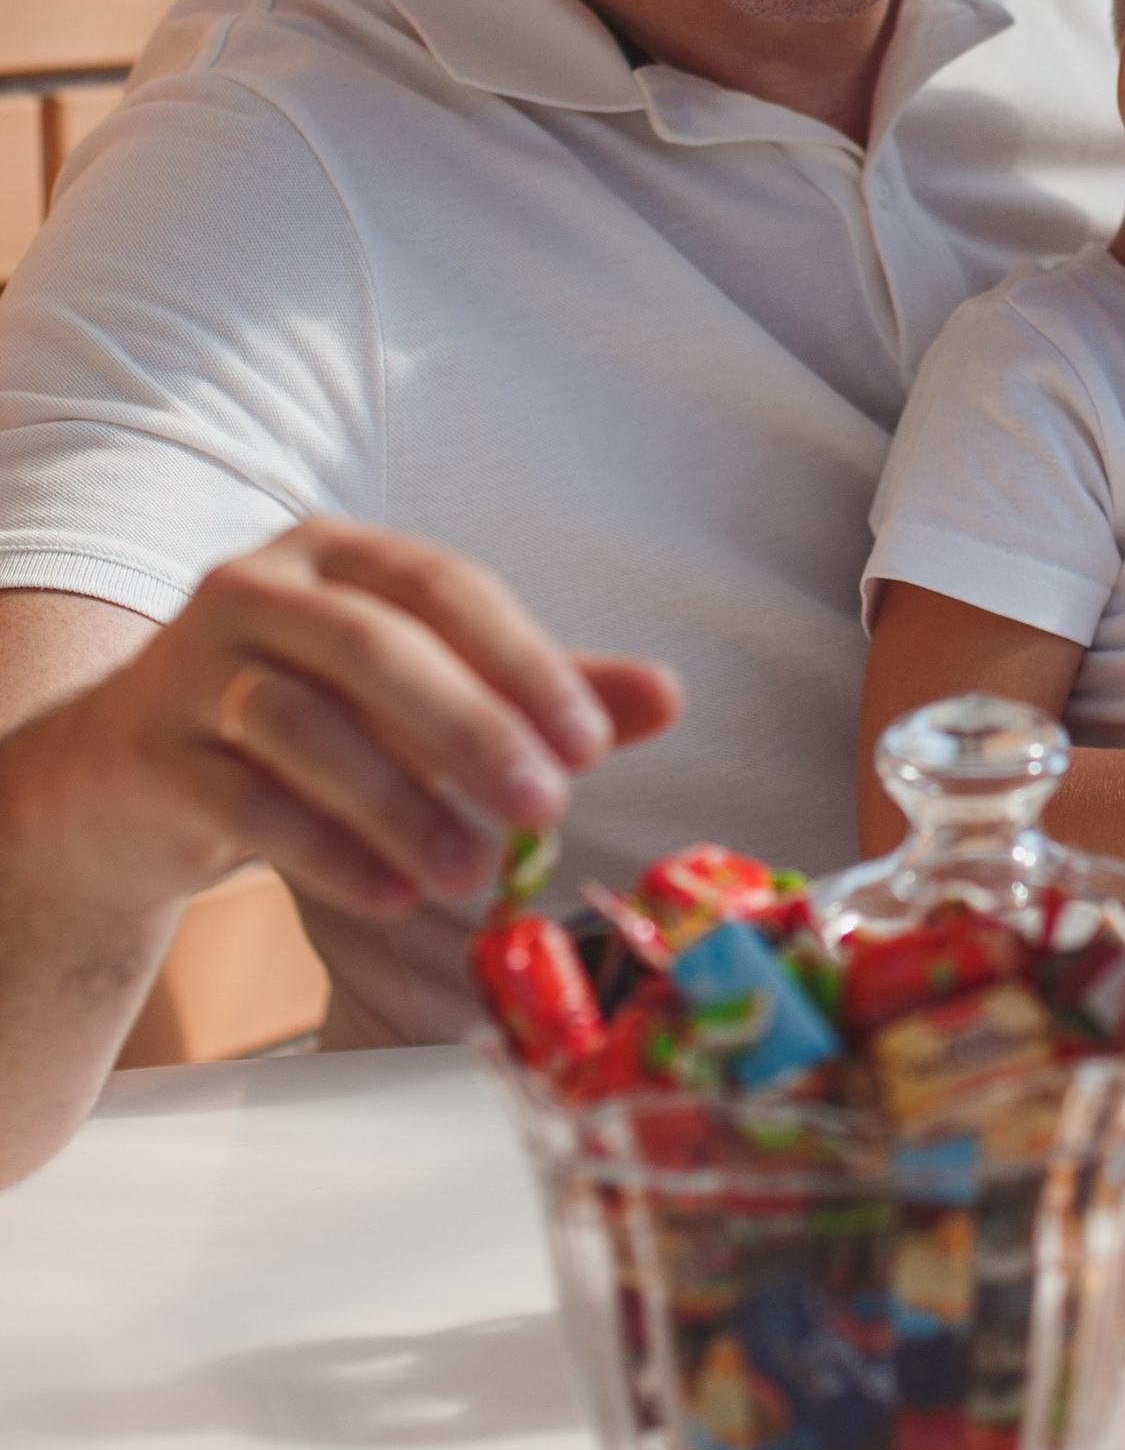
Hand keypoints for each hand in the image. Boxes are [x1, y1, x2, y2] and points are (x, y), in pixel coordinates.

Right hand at [69, 519, 681, 931]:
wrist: (129, 781)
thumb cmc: (307, 720)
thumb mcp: (423, 695)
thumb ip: (534, 690)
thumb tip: (671, 695)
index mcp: (336, 553)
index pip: (445, 586)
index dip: (523, 662)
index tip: (593, 745)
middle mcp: (256, 589)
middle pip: (374, 647)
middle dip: (472, 730)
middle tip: (547, 809)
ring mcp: (190, 668)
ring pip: (302, 725)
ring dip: (401, 805)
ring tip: (471, 876)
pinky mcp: (152, 756)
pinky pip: (245, 800)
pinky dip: (328, 851)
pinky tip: (392, 896)